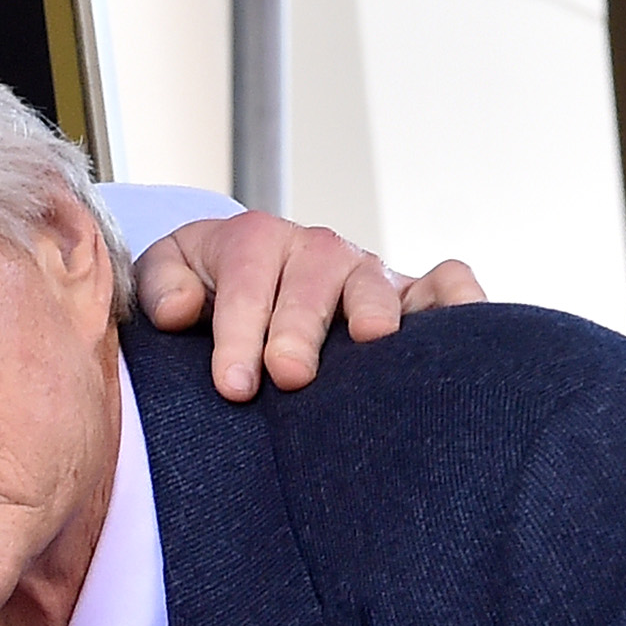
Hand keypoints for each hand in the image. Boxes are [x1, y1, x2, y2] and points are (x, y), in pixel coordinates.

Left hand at [132, 212, 483, 401]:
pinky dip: (459, 298)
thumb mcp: (168, 279)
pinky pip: (445, 283)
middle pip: (316, 278)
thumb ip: (160, 289)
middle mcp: (316, 252)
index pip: (248, 277)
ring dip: (374, 310)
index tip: (234, 384)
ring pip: (376, 281)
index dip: (240, 329)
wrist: (244, 285)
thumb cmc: (205, 293)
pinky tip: (464, 328)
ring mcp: (366, 273)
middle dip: (301, 326)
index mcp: (255, 242)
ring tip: (372, 342)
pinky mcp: (409, 298)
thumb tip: (182, 308)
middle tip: (291, 376)